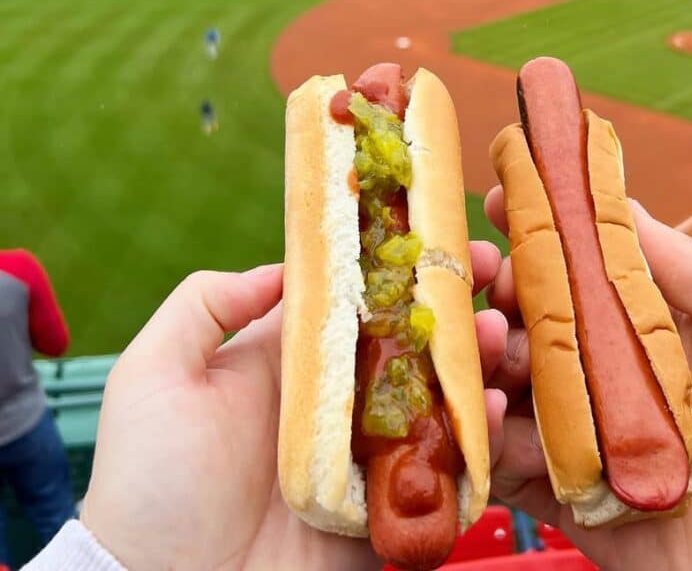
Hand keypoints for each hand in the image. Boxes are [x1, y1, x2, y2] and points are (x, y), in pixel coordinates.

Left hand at [82, 244, 507, 570]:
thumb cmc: (150, 484)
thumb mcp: (153, 376)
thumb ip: (205, 305)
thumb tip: (282, 267)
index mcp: (291, 362)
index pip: (355, 298)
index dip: (395, 263)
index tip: (433, 229)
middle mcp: (335, 400)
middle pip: (408, 338)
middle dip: (452, 301)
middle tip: (486, 270)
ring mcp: (366, 452)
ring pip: (435, 393)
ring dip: (473, 356)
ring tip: (498, 329)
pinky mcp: (387, 506)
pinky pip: (441, 467)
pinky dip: (474, 433)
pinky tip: (492, 401)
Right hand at [483, 188, 691, 570]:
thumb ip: (676, 259)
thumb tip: (610, 198)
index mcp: (647, 320)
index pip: (575, 265)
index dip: (535, 231)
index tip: (504, 199)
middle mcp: (609, 370)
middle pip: (529, 319)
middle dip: (495, 288)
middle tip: (483, 272)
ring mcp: (588, 433)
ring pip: (508, 384)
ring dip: (484, 355)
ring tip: (489, 339)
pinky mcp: (573, 497)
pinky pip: (511, 463)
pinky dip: (488, 435)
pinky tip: (492, 410)